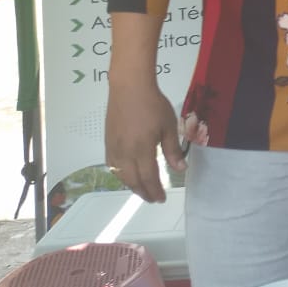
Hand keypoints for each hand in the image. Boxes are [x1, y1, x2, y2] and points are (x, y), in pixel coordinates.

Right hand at [104, 79, 183, 202]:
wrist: (129, 87)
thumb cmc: (153, 104)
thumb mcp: (168, 126)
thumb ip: (172, 150)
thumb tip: (180, 169)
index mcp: (141, 150)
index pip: (148, 178)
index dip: (155, 191)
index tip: (161, 199)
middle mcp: (125, 153)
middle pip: (133, 181)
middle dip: (144, 192)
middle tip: (153, 198)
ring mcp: (114, 148)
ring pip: (121, 176)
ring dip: (132, 186)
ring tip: (142, 189)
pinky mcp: (108, 142)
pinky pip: (112, 166)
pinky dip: (121, 175)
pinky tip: (127, 175)